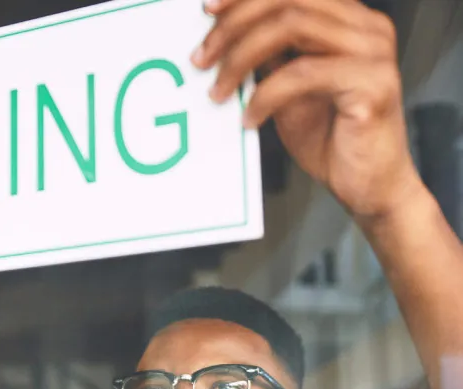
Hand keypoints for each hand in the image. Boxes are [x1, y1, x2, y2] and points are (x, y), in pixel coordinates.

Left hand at [193, 0, 423, 220]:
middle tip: (201, 59)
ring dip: (242, 58)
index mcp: (350, 19)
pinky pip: (301, 75)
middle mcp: (367, 26)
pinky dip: (265, 95)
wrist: (367, 185)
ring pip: (291, 27)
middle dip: (234, 26)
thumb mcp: (289, 89)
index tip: (208, 10)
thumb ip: (268, 58)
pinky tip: (250, 118)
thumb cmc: (331, 138)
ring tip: (219, 92)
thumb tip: (222, 37)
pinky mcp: (373, 84)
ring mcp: (374, 52)